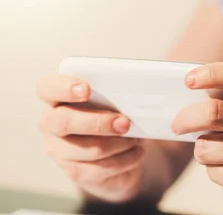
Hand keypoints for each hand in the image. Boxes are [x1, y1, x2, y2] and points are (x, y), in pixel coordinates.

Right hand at [37, 75, 145, 202]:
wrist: (116, 151)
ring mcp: (59, 150)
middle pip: (64, 121)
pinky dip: (126, 159)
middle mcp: (51, 124)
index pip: (47, 88)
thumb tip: (134, 94)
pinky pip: (101, 168)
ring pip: (90, 148)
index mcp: (57, 98)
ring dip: (120, 143)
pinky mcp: (74, 171)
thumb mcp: (112, 99)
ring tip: (137, 138)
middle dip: (98, 122)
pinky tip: (136, 152)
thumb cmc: (112, 114)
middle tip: (125, 123)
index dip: (64, 88)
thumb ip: (114, 93)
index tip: (86, 90)